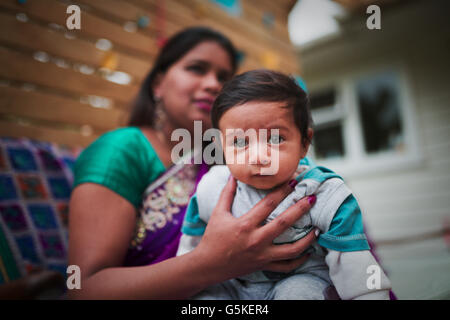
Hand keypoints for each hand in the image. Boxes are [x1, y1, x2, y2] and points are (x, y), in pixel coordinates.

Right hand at [194, 175, 317, 281]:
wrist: (208, 265)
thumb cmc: (213, 238)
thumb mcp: (218, 214)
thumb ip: (227, 194)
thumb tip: (233, 175)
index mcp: (245, 225)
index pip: (268, 204)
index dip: (283, 191)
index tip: (294, 181)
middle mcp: (256, 240)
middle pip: (284, 223)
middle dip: (300, 209)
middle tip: (313, 197)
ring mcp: (262, 255)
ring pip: (291, 249)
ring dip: (307, 239)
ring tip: (318, 228)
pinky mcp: (264, 266)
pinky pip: (287, 266)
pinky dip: (300, 260)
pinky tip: (308, 251)